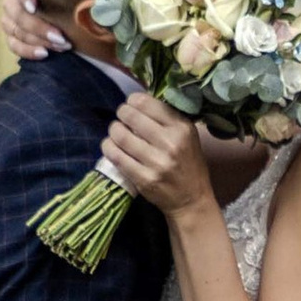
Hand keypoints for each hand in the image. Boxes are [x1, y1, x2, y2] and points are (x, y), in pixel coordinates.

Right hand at [2, 0, 66, 60]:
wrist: (68, 24)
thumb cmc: (68, 4)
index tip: (34, 7)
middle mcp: (13, 3)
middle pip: (19, 15)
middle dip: (40, 28)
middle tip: (60, 37)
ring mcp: (9, 22)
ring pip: (17, 32)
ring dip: (39, 41)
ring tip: (60, 46)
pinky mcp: (11, 38)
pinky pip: (14, 46)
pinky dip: (28, 51)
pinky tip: (44, 53)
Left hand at [100, 93, 216, 216]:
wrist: (191, 200)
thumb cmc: (188, 163)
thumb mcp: (187, 135)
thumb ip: (167, 118)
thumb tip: (138, 101)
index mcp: (182, 127)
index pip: (147, 103)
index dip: (133, 101)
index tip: (131, 104)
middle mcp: (171, 143)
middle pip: (131, 116)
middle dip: (121, 114)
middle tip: (121, 118)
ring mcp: (157, 162)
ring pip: (120, 136)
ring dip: (113, 131)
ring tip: (116, 132)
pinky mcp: (144, 179)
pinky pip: (117, 157)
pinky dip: (109, 148)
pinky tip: (111, 147)